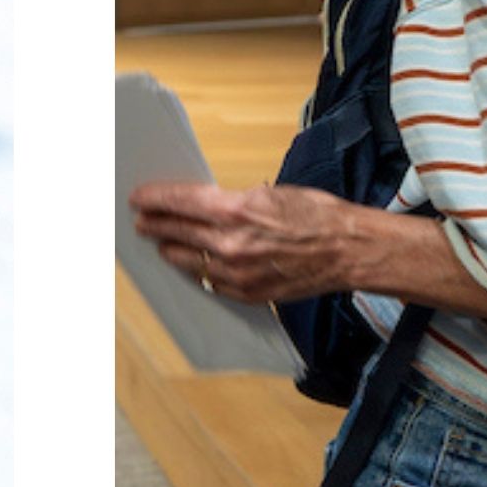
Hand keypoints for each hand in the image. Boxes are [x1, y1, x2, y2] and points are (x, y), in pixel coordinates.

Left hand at [129, 182, 382, 302]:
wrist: (348, 250)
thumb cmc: (317, 215)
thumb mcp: (269, 194)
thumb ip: (230, 202)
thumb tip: (202, 206)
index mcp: (234, 211)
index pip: (178, 202)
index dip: (153, 199)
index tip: (138, 199)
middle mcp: (230, 244)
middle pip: (175, 233)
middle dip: (155, 225)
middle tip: (142, 220)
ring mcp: (237, 273)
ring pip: (186, 261)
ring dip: (171, 249)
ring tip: (163, 242)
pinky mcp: (248, 293)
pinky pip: (209, 282)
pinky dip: (199, 270)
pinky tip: (193, 262)